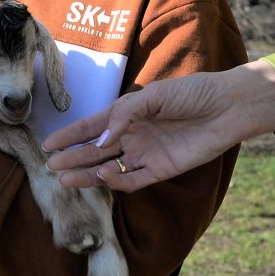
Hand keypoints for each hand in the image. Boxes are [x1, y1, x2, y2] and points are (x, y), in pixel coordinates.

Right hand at [43, 60, 274, 191]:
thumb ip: (125, 116)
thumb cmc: (192, 93)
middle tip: (50, 167)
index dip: (70, 135)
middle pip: (95, 151)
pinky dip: (117, 182)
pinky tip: (101, 179)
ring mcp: (146, 153)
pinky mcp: (162, 169)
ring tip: (64, 180)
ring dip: (87, 174)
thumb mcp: (155, 95)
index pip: (92, 127)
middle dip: (73, 158)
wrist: (227, 107)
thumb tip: (100, 140)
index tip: (48, 144)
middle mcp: (133, 135)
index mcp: (128, 114)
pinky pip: (134, 180)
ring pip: (108, 168)